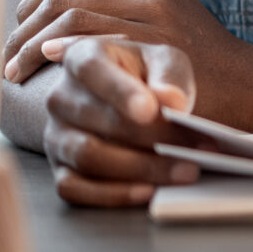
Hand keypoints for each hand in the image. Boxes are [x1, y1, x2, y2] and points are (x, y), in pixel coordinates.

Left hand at [4, 0, 252, 124]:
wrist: (252, 84)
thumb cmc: (198, 54)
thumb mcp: (158, 10)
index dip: (29, 7)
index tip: (14, 35)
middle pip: (61, 0)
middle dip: (22, 32)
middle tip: (6, 61)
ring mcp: (155, 21)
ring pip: (70, 21)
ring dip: (32, 49)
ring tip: (15, 75)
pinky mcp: (160, 51)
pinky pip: (99, 44)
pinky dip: (66, 52)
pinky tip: (51, 64)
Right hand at [42, 37, 202, 208]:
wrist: (129, 97)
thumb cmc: (148, 75)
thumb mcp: (166, 61)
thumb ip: (170, 76)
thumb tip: (171, 102)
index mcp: (82, 57)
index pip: (92, 71)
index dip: (120, 91)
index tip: (151, 110)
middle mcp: (60, 97)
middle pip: (99, 121)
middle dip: (151, 137)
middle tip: (196, 149)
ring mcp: (56, 135)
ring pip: (89, 157)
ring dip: (140, 168)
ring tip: (186, 170)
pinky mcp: (61, 168)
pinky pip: (76, 189)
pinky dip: (113, 194)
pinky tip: (149, 191)